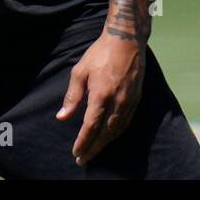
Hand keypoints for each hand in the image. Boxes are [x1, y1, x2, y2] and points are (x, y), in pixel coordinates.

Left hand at [55, 33, 145, 165]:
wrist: (126, 40)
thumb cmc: (100, 53)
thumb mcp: (80, 71)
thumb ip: (72, 96)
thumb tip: (62, 117)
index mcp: (101, 95)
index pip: (91, 127)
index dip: (83, 142)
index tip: (76, 153)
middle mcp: (118, 101)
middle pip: (105, 133)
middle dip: (94, 148)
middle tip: (83, 159)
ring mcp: (130, 101)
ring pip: (118, 129)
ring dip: (105, 143)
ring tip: (95, 150)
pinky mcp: (137, 98)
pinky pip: (126, 122)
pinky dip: (117, 132)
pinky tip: (110, 136)